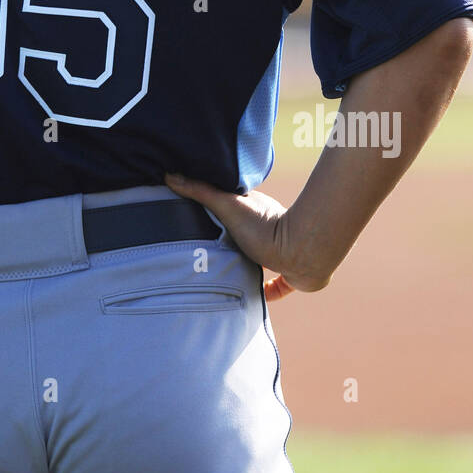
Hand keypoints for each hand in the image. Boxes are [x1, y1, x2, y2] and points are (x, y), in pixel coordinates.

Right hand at [165, 174, 328, 302]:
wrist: (303, 252)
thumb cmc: (265, 227)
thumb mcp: (227, 205)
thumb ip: (201, 191)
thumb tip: (170, 175)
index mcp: (254, 212)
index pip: (233, 210)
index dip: (219, 212)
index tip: (200, 219)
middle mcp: (270, 231)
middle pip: (247, 237)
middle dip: (233, 244)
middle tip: (210, 254)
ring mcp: (284, 253)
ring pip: (265, 261)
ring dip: (251, 267)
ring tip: (228, 276)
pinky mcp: (294, 275)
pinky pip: (282, 285)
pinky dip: (272, 290)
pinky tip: (260, 297)